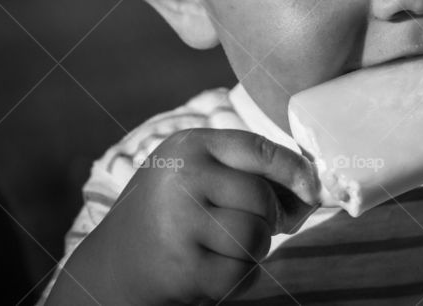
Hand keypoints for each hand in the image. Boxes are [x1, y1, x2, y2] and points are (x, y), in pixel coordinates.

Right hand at [45, 128, 320, 304]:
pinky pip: (242, 273)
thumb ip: (245, 174)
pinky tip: (210, 271)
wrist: (110, 269)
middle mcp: (182, 177)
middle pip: (262, 199)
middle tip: (258, 229)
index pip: (258, 149)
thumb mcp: (195, 177)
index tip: (312, 189)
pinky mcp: (185, 267)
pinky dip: (238, 278)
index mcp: (188, 145)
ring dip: (252, 251)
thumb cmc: (168, 217)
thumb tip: (312, 192)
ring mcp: (180, 222)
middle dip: (271, 220)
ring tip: (222, 249)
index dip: (295, 170)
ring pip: (256, 237)